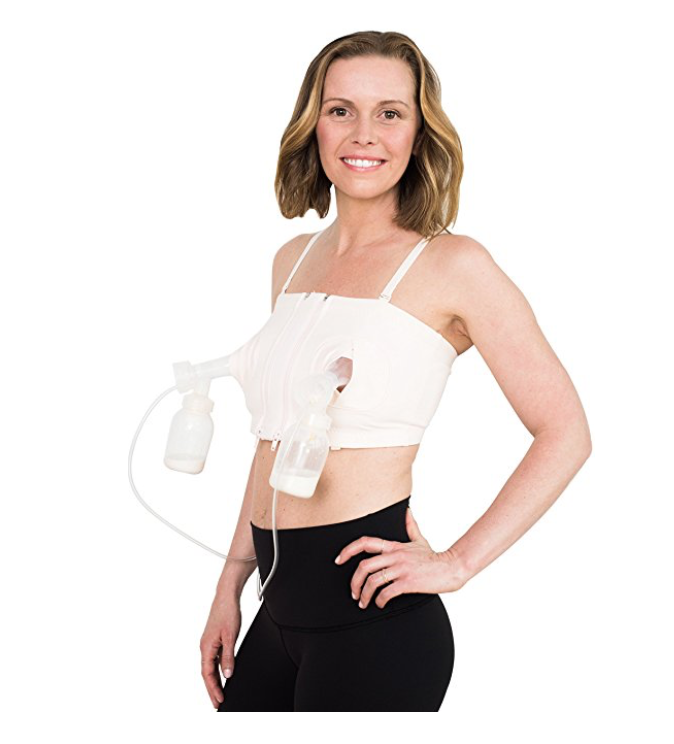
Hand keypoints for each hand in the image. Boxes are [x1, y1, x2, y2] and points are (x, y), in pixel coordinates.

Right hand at [200, 594, 241, 709]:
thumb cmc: (227, 612)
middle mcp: (205, 646)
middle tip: (217, 704)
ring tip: (220, 694)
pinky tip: (222, 675)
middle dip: (212, 690)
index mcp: (206, 647)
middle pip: (207, 673)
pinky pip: (213, 659)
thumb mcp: (231, 636)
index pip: (208, 674)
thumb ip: (229, 656)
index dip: (213, 689)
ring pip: (210, 667)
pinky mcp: (214, 639)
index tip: (219, 701)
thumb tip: (227, 674)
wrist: (226, 596)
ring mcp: (209, 643)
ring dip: (214, 681)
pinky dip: (217, 670)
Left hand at [334, 506, 465, 608]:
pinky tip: (380, 604)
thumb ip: (410, 526)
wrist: (451, 568)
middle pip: (364, 566)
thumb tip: (407, 511)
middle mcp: (395, 556)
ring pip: (373, 581)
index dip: (348, 550)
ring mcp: (401, 569)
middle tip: (354, 593)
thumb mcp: (419, 540)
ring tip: (364, 602)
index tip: (338, 560)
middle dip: (354, 582)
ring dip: (365, 595)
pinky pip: (386, 592)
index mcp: (394, 546)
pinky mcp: (408, 582)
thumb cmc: (434, 557)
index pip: (365, 543)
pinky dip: (379, 600)